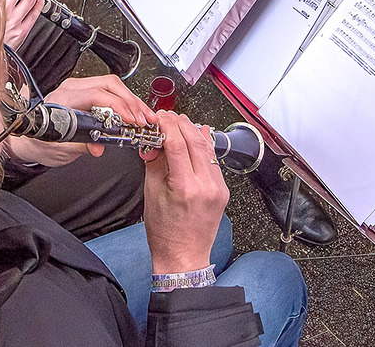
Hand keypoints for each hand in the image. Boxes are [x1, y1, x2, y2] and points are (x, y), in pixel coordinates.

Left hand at [3, 75, 154, 167]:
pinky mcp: (87, 93)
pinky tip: (135, 113)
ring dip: (132, 101)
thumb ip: (81, 145)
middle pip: (110, 85)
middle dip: (131, 101)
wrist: (28, 140)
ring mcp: (80, 88)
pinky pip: (110, 92)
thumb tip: (99, 146)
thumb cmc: (40, 142)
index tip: (132, 119)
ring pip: (113, 86)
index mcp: (63, 98)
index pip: (97, 94)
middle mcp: (72, 88)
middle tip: (145, 119)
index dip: (118, 106)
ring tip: (145, 117)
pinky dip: (126, 102)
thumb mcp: (60, 148)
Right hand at [142, 111, 228, 274]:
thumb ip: (155, 163)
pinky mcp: (223, 191)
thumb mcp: (151, 194)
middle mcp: (206, 186)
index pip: (177, 145)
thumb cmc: (165, 233)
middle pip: (194, 141)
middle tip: (167, 117)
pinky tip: (198, 135)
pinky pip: (213, 161)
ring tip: (180, 122)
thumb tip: (155, 141)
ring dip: (193, 131)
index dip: (167, 126)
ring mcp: (217, 188)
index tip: (159, 118)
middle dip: (180, 124)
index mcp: (185, 188)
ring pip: (207, 148)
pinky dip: (204, 145)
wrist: (184, 257)